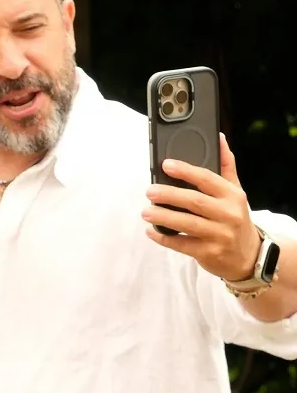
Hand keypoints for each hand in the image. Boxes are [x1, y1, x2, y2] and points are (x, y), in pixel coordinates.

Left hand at [142, 133, 260, 280]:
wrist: (247, 255)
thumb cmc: (234, 218)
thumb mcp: (235, 191)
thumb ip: (225, 166)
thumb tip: (219, 138)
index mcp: (233, 195)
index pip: (207, 179)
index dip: (186, 171)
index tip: (166, 165)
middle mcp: (228, 214)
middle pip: (194, 201)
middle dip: (169, 195)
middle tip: (149, 191)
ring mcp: (219, 235)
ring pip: (187, 223)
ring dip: (163, 216)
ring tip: (145, 211)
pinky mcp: (209, 253)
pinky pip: (182, 244)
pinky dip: (164, 238)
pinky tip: (151, 231)